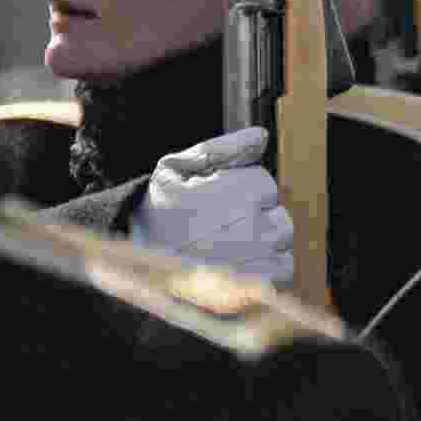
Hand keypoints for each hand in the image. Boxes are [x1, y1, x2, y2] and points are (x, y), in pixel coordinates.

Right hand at [128, 125, 291, 288]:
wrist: (137, 264)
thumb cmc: (156, 212)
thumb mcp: (174, 168)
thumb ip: (220, 149)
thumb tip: (260, 136)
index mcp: (233, 195)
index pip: (263, 183)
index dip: (240, 189)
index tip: (215, 199)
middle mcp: (250, 227)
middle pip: (277, 211)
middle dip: (255, 214)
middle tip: (220, 223)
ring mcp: (256, 260)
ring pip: (282, 238)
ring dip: (264, 238)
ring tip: (227, 243)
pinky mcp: (257, 285)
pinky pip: (283, 267)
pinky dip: (268, 265)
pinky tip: (238, 262)